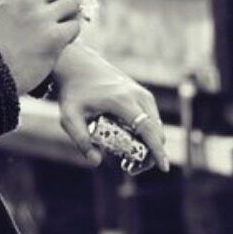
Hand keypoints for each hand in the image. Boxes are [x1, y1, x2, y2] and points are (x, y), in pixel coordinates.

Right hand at [0, 0, 81, 92]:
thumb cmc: (0, 44)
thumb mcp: (5, 11)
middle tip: (61, 10)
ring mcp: (40, 17)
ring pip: (72, 2)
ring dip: (70, 15)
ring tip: (59, 28)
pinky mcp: (53, 37)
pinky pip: (75, 26)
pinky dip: (71, 34)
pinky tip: (59, 42)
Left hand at [52, 43, 168, 171]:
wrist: (76, 64)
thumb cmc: (73, 91)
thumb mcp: (69, 117)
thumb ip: (81, 140)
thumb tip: (96, 162)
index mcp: (122, 101)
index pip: (148, 129)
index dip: (157, 150)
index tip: (163, 167)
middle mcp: (137, 95)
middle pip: (156, 131)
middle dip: (151, 153)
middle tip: (132, 169)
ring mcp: (141, 92)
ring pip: (155, 125)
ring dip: (149, 144)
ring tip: (129, 159)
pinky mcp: (140, 92)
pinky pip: (151, 117)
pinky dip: (147, 132)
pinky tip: (132, 143)